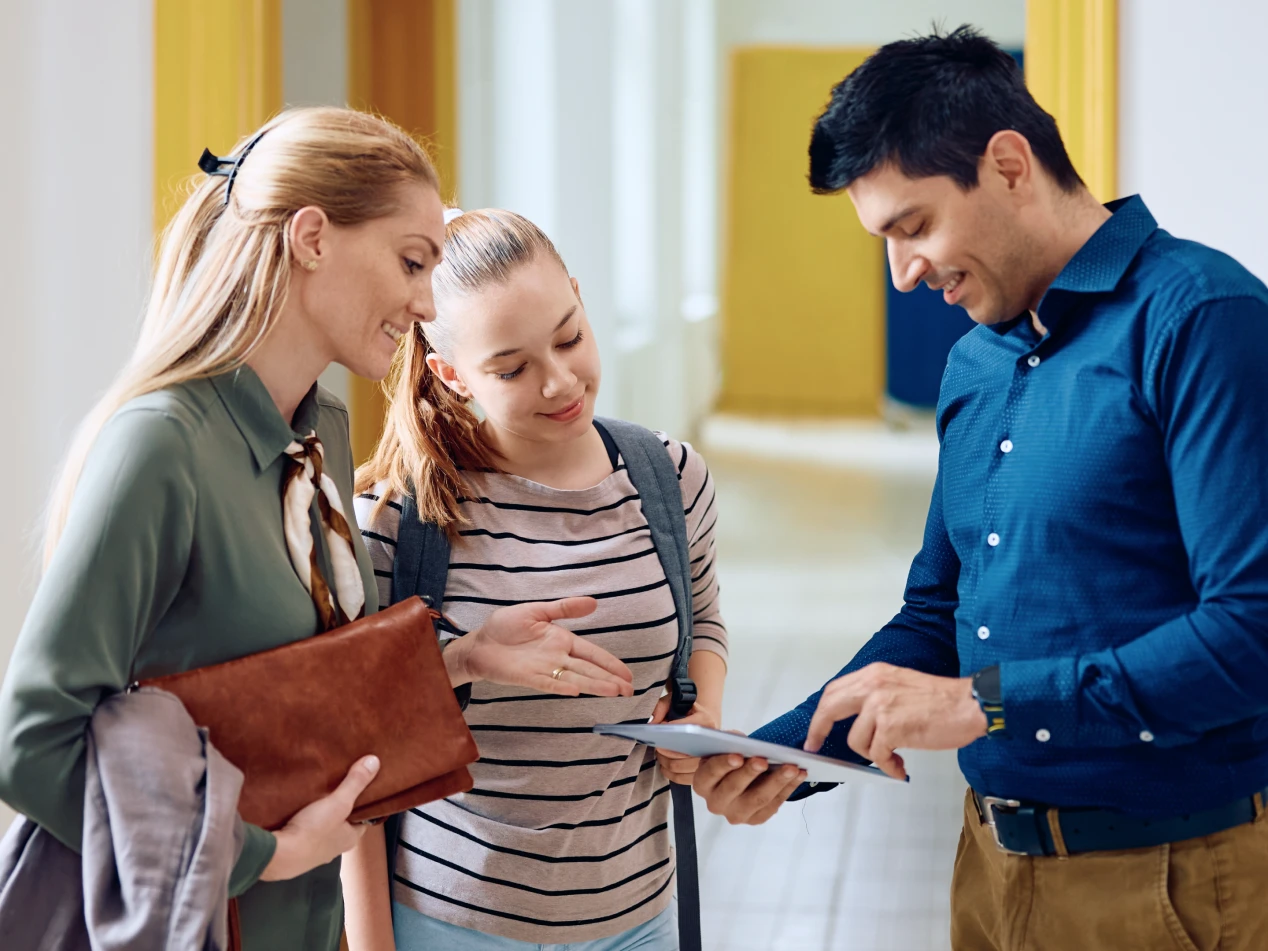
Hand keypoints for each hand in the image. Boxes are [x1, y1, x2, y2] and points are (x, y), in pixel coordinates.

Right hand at [260, 755, 380, 881]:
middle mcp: (335, 848)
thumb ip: (355, 783)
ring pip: (322, 828)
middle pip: (342, 823)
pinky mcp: (295, 851)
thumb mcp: (339, 803)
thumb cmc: (314, 831)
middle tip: (337, 787)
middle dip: (339, 808)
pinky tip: (298, 809)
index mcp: (350, 838)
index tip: (361, 789)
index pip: (362, 819)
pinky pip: (303, 832)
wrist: (279, 855)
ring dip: (320, 815)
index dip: (363, 804)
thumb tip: (375, 762)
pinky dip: (303, 821)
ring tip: (316, 793)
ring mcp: (314, 852)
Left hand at [445, 597, 633, 696]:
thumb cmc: (506, 626)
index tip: (628, 675)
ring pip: (575, 678)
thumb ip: (564, 608)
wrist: (480, 642)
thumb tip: (594, 602)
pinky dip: (562, 687)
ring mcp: (544, 669)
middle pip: (589, 669)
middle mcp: (557, 657)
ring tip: (614, 693)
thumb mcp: (537, 611)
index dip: (610, 663)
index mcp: (562, 640)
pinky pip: (549, 683)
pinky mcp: (528, 677)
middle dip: (609, 679)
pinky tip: (578, 692)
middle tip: (629, 690)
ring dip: (594, 685)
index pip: (592, 653)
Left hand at [648, 694, 719, 783]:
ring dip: (666, 762)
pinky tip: (664, 765)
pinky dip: (670, 773)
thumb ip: (661, 707)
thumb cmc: (685, 711)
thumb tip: (651, 725)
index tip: (659, 732)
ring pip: (682, 767)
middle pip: (685, 753)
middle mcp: (711, 741)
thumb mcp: (673, 701)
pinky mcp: (702, 771)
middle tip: (657, 746)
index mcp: (706, 721)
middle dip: (666, 750)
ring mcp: (709, 758)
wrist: (701, 721)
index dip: (670, 732)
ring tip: (659, 754)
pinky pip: (684, 779)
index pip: (688, 729)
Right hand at [692, 750, 805, 824]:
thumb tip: (742, 741)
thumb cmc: (727, 758)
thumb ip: (727, 742)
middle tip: (764, 760)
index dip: (724, 765)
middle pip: (734, 789)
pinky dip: (787, 788)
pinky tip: (798, 774)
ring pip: (758, 799)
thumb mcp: (721, 747)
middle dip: (750, 773)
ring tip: (791, 767)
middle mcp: (716, 803)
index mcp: (702, 783)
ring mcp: (736, 814)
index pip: (711, 773)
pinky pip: (774, 805)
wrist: (734, 775)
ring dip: (776, 782)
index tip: (738, 756)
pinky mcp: (755, 819)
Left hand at [803, 663, 986, 779]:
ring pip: (856, 741)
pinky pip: (877, 756)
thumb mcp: (899, 685)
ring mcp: (880, 706)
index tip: (816, 729)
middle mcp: (873, 686)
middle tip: (816, 746)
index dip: (821, 712)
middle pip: (829, 708)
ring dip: (872, 756)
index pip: (834, 691)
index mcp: (874, 675)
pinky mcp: (891, 728)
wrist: (969, 704)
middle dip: (818, 730)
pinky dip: (888, 766)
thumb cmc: (942, 700)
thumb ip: (876, 697)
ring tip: (892, 758)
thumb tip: (858, 720)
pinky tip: (900, 767)